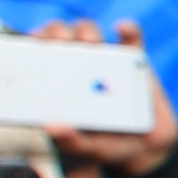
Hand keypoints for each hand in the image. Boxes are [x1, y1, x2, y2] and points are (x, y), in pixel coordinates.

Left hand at [37, 19, 177, 177]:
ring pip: (89, 32)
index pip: (36, 54)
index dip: (30, 43)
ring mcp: (105, 60)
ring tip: (90, 42)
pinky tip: (123, 30)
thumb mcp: (87, 148)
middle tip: (61, 42)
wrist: (147, 148)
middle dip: (56, 32)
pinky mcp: (134, 59)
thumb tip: (50, 127)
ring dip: (85, 31)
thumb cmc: (106, 144)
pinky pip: (131, 38)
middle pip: (59, 35)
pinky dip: (128, 30)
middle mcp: (76, 66)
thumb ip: (70, 141)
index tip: (32, 45)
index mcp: (56, 84)